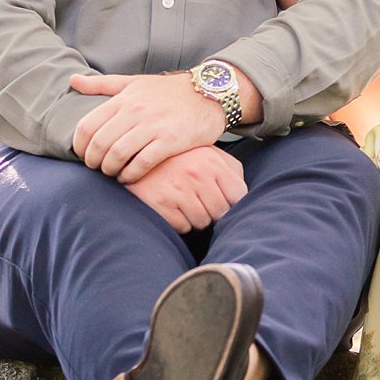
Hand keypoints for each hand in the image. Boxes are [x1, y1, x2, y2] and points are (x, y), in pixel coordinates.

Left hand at [70, 71, 222, 180]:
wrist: (209, 94)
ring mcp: (153, 126)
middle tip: (97, 168)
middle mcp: (135, 112)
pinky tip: (129, 177)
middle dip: (93, 162)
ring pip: (118, 155)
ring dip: (110, 170)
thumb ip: (102, 84)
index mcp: (123, 99)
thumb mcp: (134, 82)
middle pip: (99, 144)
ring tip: (113, 173)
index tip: (84, 155)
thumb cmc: (168, 91)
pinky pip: (142, 163)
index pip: (87, 126)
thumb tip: (72, 80)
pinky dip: (131, 175)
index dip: (79, 146)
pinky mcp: (170, 141)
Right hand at [123, 145, 248, 232]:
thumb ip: (231, 169)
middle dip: (213, 211)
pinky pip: (183, 227)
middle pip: (221, 213)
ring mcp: (178, 190)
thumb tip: (243, 196)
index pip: (239, 197)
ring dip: (196, 217)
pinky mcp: (161, 204)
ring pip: (202, 222)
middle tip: (199, 200)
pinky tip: (171, 206)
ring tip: (184, 201)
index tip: (223, 201)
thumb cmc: (179, 157)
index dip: (232, 203)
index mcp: (212, 162)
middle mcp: (197, 175)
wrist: (135, 155)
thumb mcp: (208, 152)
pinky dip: (179, 222)